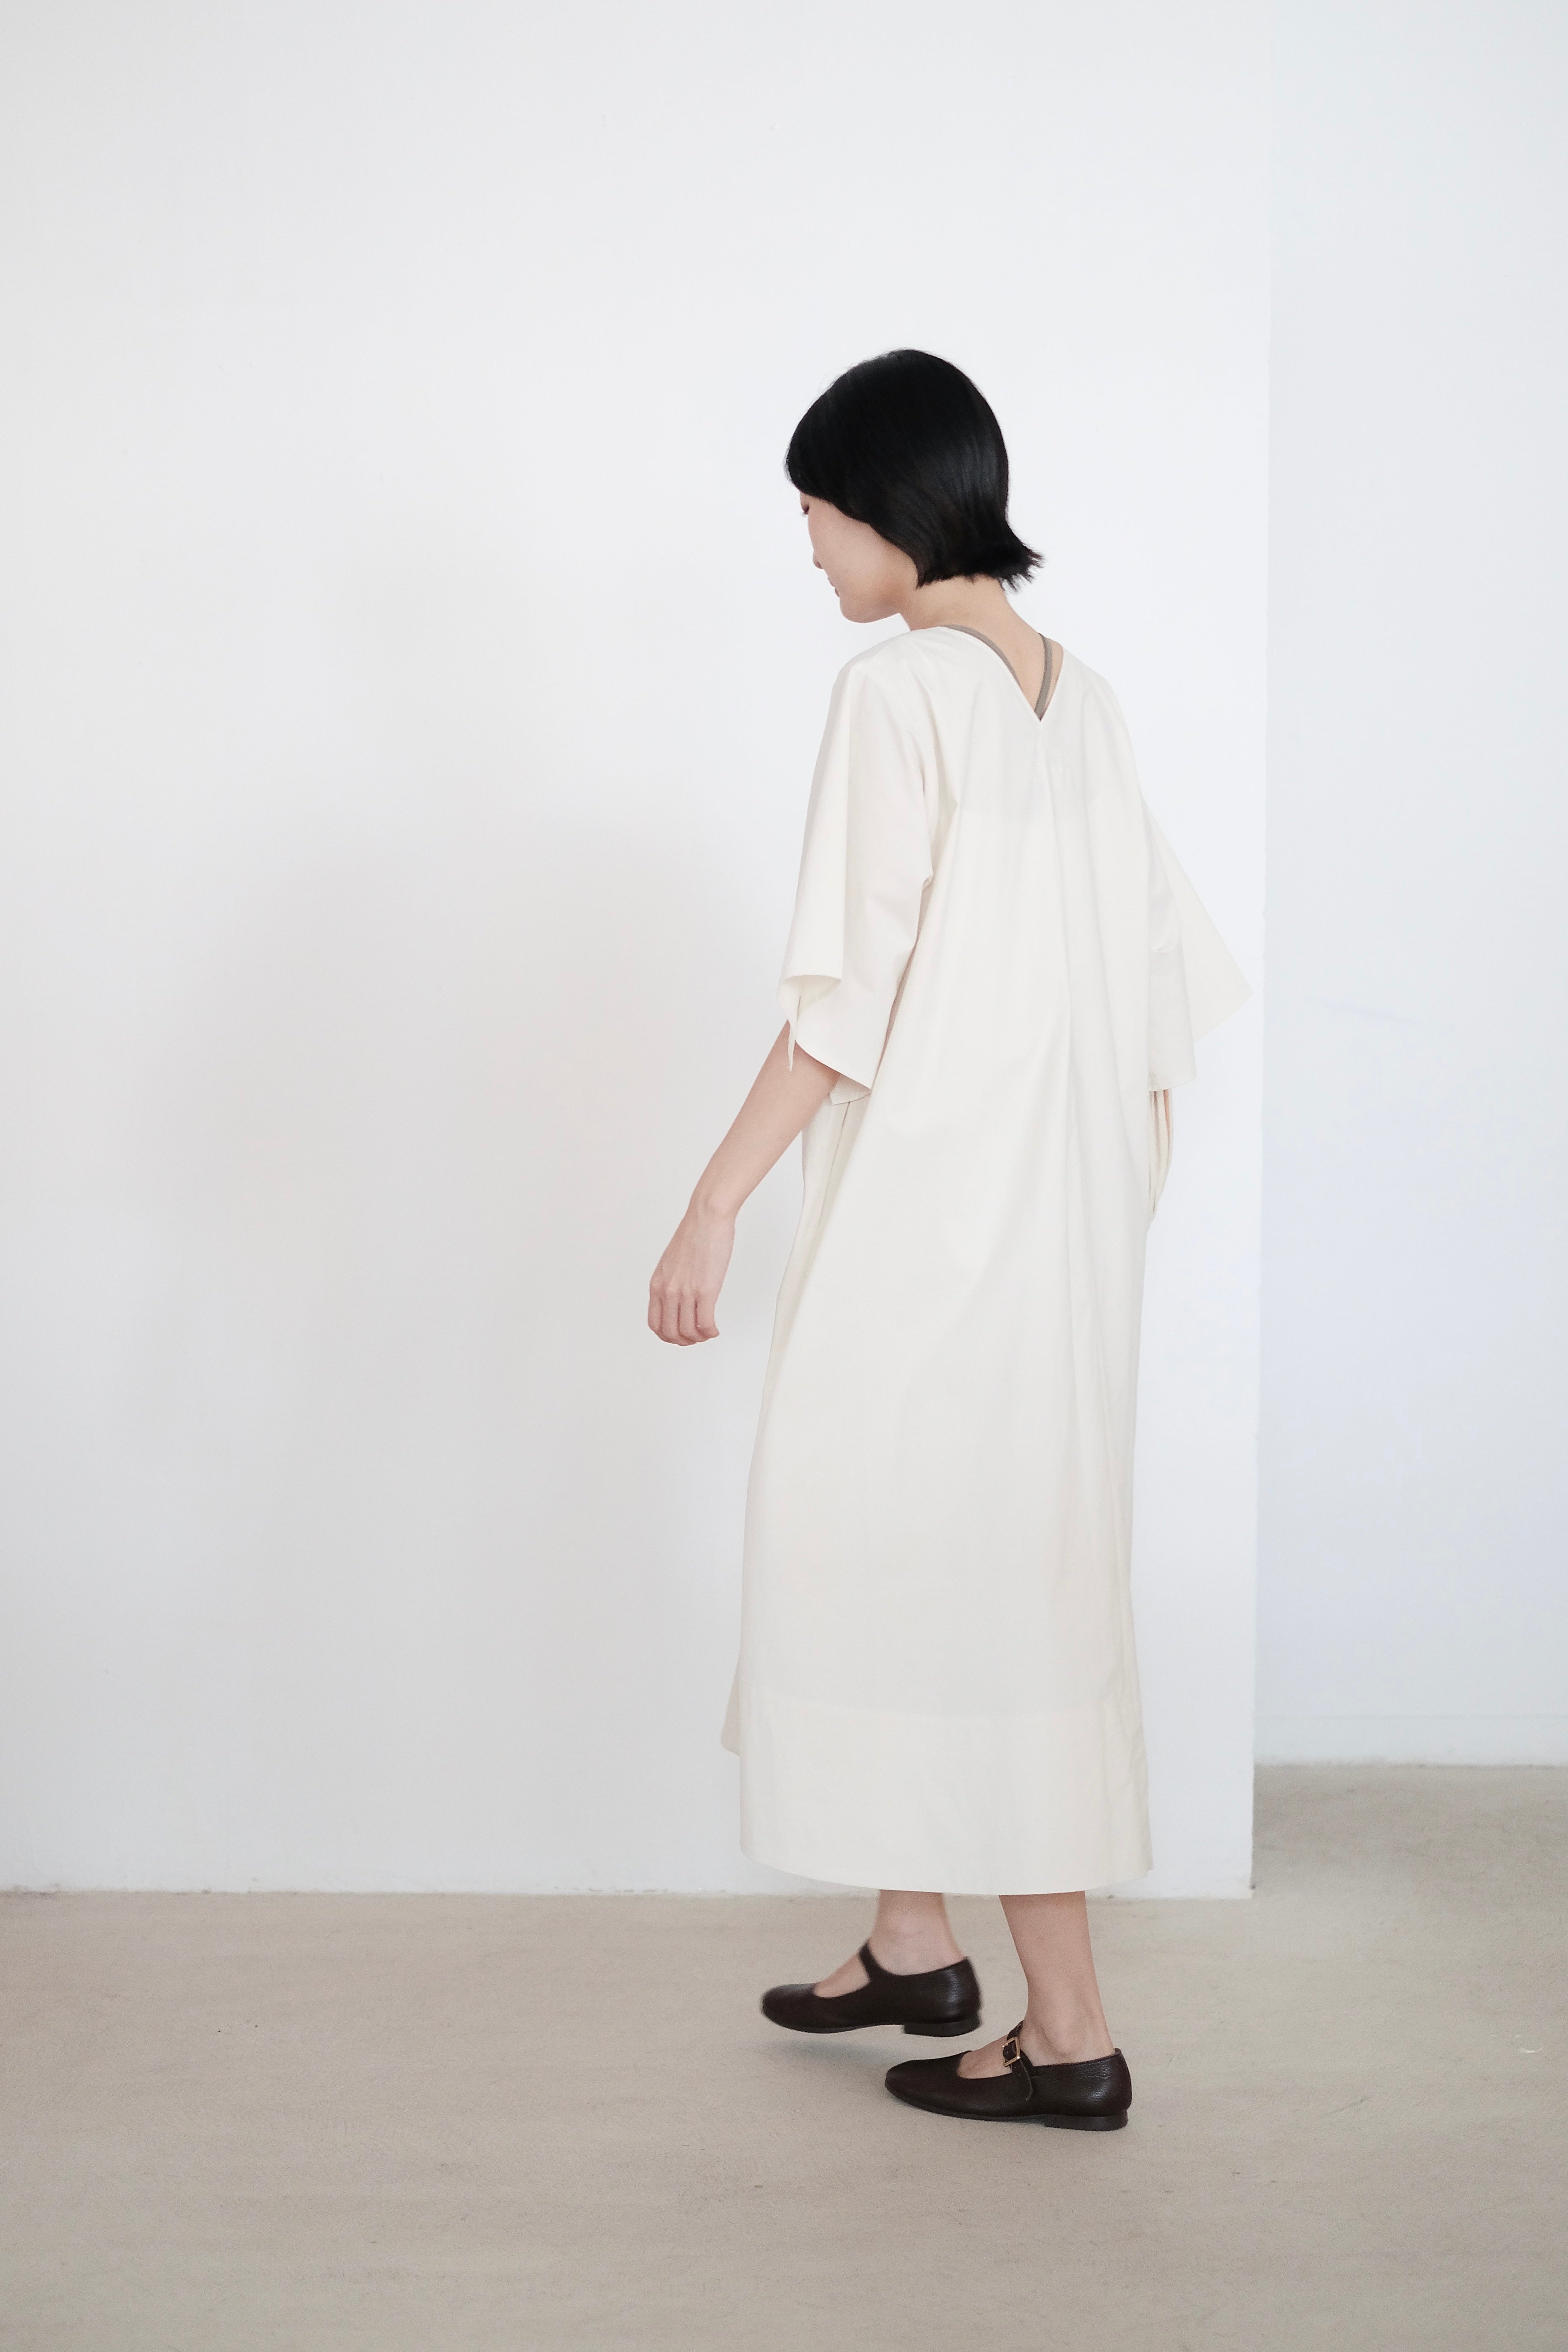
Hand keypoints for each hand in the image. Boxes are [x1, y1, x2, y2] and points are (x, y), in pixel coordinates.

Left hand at [648, 1197, 735, 1344]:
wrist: (707, 1218)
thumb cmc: (694, 1235)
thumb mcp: (671, 1263)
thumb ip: (671, 1283)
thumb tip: (679, 1300)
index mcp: (657, 1285)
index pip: (655, 1324)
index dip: (667, 1336)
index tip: (679, 1335)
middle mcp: (668, 1291)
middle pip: (670, 1333)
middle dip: (685, 1341)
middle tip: (696, 1338)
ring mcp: (685, 1292)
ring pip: (688, 1332)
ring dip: (699, 1338)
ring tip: (708, 1332)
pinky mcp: (705, 1291)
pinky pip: (705, 1324)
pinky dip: (711, 1332)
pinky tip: (715, 1329)